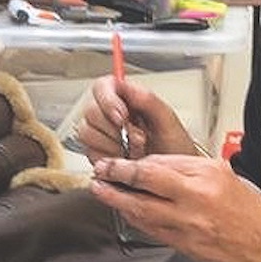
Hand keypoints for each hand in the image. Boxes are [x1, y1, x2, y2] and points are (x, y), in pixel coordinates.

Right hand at [76, 75, 196, 162]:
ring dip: (111, 144)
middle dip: (113, 129)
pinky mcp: (97, 153)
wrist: (171, 177)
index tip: (122, 117)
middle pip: (91, 110)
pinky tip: (124, 160)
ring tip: (133, 151)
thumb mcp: (168, 122)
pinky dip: (107, 158)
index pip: (102, 86)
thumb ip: (147, 99)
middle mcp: (110, 114)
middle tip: (136, 140)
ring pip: (86, 132)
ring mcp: (101, 134)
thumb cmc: (174, 149)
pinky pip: (89, 153)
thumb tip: (125, 83)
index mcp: (127, 99)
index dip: (107, 100)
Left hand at [89, 154, 260, 261]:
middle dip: (117, 174)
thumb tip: (161, 169)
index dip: (136, 161)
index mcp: (209, 176)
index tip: (123, 160)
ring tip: (101, 190)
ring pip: (141, 209)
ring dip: (116, 199)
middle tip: (100, 170)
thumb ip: (194, 173)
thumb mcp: (229, 179)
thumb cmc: (258, 217)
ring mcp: (189, 225)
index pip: (162, 162)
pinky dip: (135, 219)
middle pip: (145, 181)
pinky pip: (152, 230)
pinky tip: (125, 212)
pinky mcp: (185, 246)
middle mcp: (197, 199)